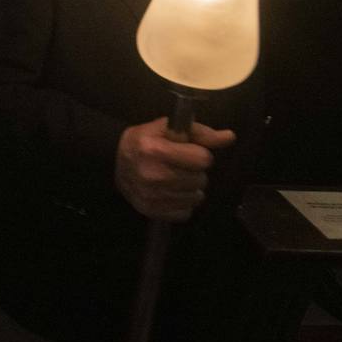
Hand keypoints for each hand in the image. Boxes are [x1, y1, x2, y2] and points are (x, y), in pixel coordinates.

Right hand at [115, 118, 234, 221]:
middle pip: (201, 179)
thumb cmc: (143, 140)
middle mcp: (154, 175)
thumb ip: (200, 133)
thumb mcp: (168, 129)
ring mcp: (152, 196)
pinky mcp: (152, 211)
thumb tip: (230, 137)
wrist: (112, 160)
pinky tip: (170, 193)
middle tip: (179, 166)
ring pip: (196, 197)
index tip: (187, 152)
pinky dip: (182, 204)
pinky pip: (185, 212)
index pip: (203, 159)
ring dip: (190, 188)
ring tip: (175, 179)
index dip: (199, 154)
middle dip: (195, 171)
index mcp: (156, 150)